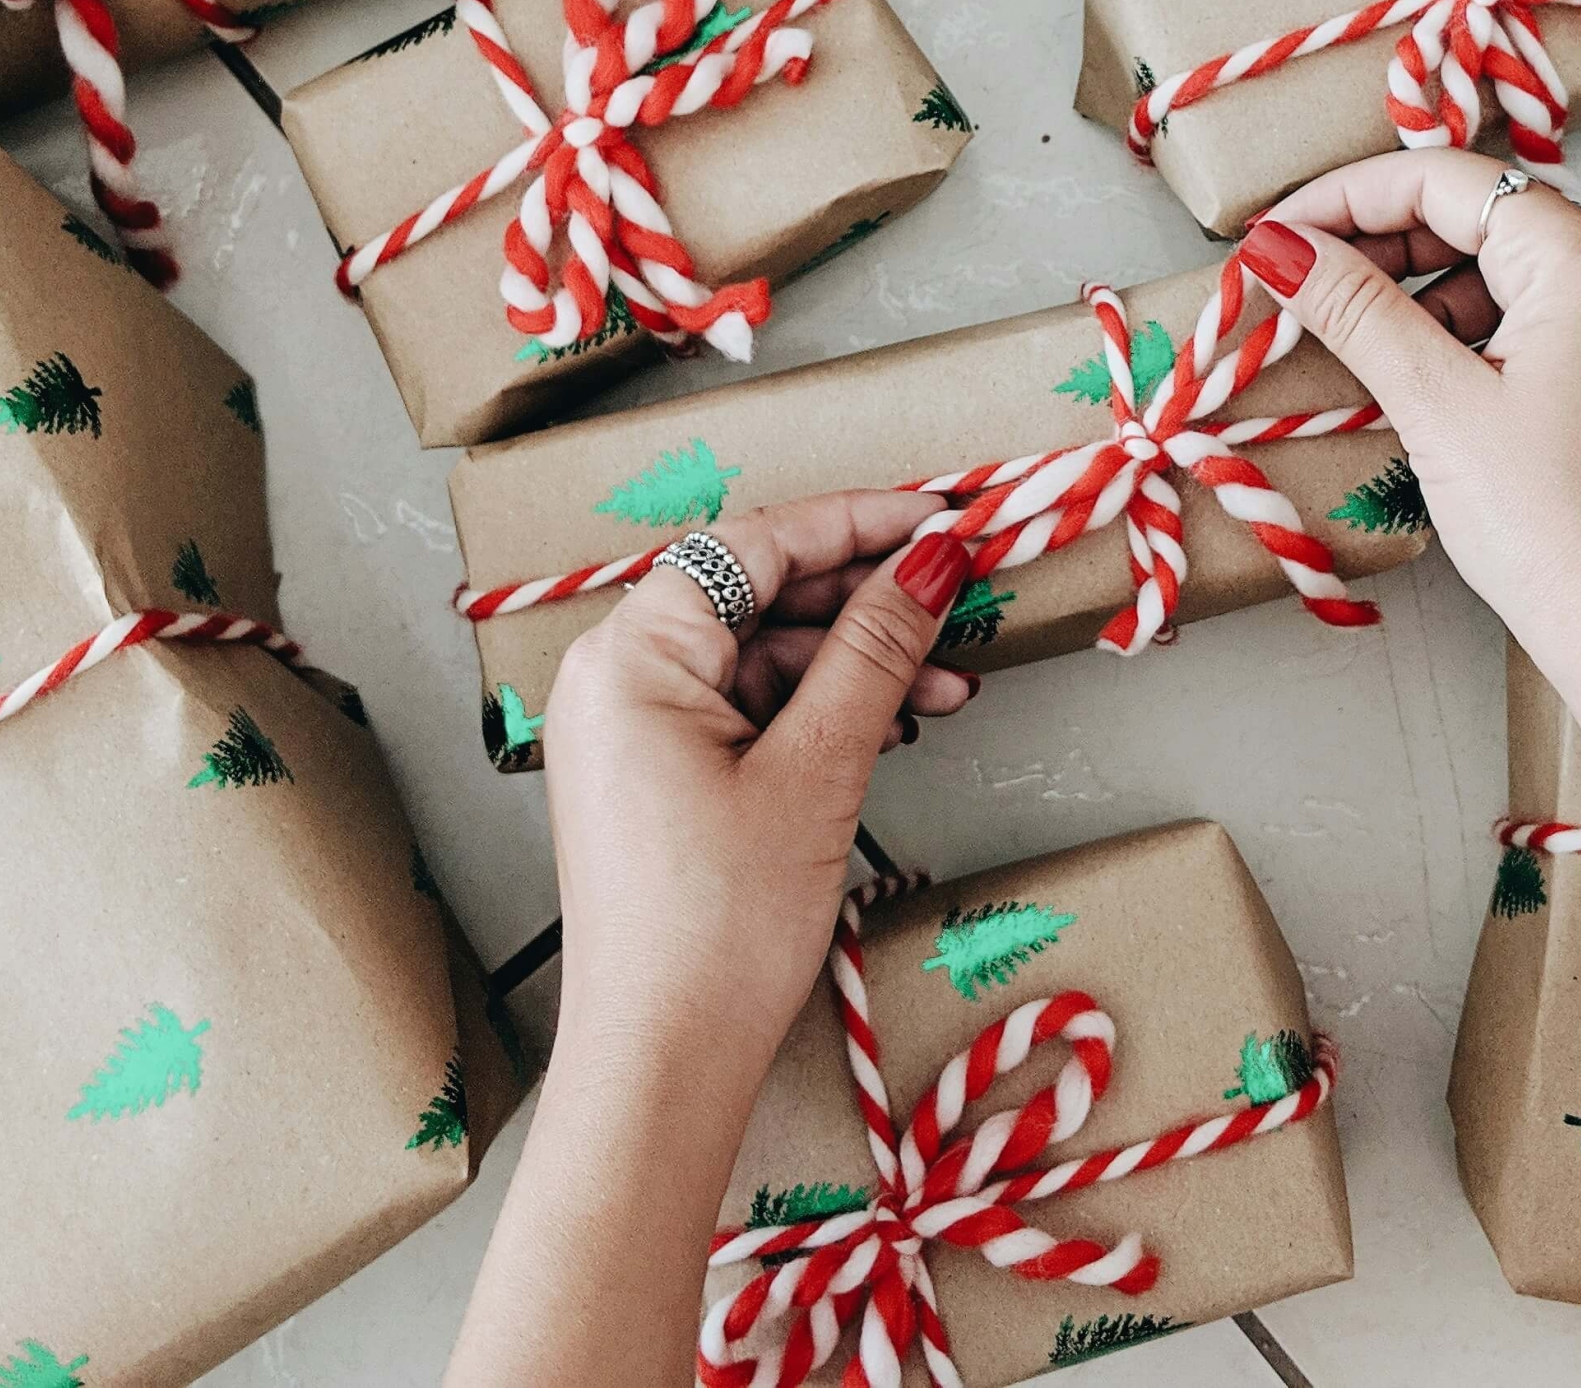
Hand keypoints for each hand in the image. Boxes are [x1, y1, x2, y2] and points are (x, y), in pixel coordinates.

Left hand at [538, 493, 977, 1114]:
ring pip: (764, 656)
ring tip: (951, 686)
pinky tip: (897, 726)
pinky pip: (750, 710)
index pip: (756, 544)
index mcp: (632, 655)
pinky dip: (823, 711)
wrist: (664, 1063)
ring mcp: (635, 730)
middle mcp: (618, 678)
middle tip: (962, 596)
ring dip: (859, 663)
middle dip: (868, 599)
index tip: (944, 518)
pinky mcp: (660, 778)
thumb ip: (876, 651)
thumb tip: (931, 560)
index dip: (859, 522)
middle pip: (759, 594)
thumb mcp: (817, 769)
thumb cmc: (719, 926)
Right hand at [1237, 150, 1580, 674]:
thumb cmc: (1555, 523)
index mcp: (1580, 257)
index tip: (1271, 236)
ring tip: (1330, 333)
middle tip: (1288, 283)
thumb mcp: (1437, 404)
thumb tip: (1279, 245)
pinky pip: (1511, 319)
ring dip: (1404, 291)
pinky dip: (1446, 332)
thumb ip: (1355, 310)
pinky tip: (1393, 373)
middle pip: (1468, 213)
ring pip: (1486, 268)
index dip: (1344, 197)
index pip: (1443, 179)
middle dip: (1371, 241)